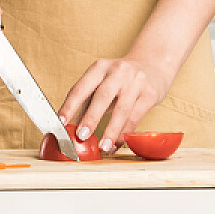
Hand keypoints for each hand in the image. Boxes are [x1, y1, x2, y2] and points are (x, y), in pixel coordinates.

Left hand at [59, 56, 175, 153]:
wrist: (153, 66)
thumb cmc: (121, 79)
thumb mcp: (102, 83)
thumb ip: (87, 103)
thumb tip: (71, 127)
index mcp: (99, 67)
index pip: (81, 87)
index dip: (70, 105)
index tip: (61, 122)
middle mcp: (117, 71)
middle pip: (102, 96)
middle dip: (91, 118)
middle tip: (82, 136)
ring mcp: (135, 81)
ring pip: (122, 110)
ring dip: (111, 131)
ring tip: (103, 147)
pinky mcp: (149, 94)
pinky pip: (135, 116)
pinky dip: (125, 133)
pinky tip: (117, 144)